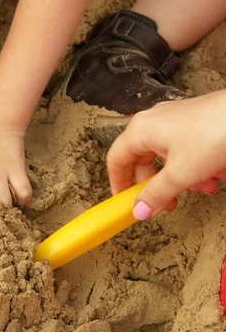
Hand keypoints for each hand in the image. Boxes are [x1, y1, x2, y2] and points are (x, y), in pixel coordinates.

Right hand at [107, 90, 225, 219]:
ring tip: (205, 189)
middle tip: (167, 205)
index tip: (126, 204)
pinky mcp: (195, 122)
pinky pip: (186, 150)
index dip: (118, 184)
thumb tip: (139, 211)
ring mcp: (175, 120)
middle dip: (157, 187)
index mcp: (141, 131)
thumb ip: (157, 195)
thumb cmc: (214, 134)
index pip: (116, 160)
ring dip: (183, 179)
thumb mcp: (181, 174)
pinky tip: (215, 175)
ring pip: (168, 158)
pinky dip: (196, 166)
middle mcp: (154, 123)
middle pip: (143, 162)